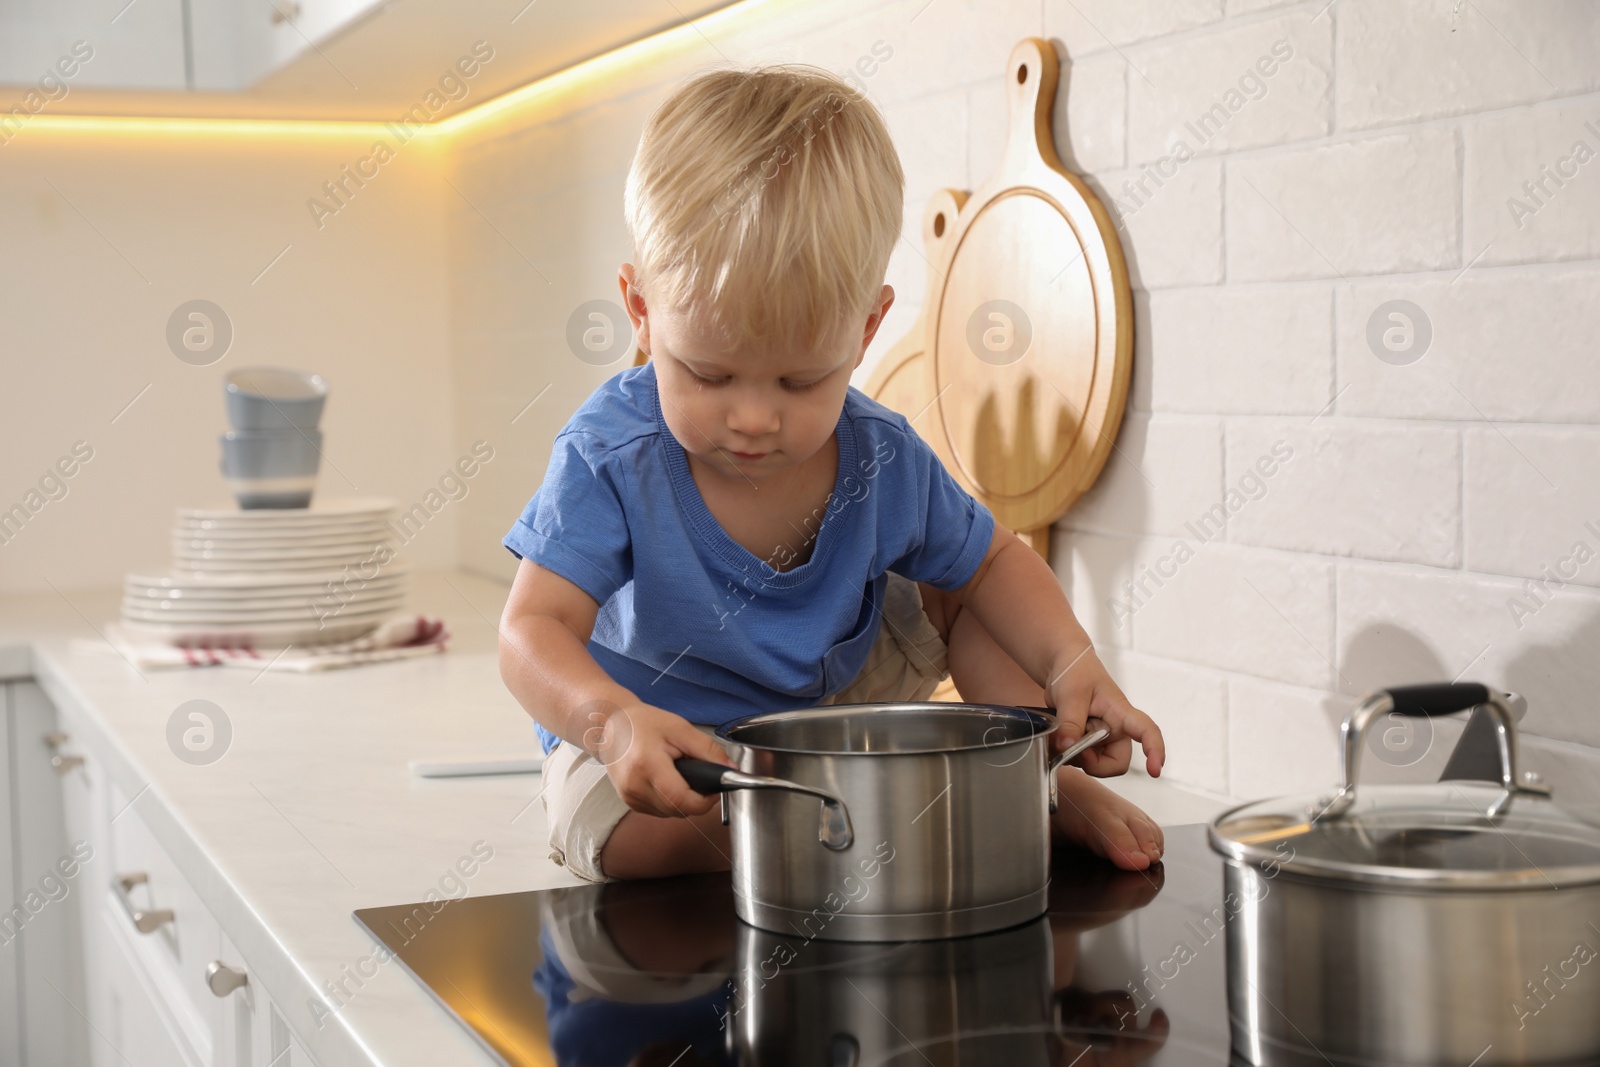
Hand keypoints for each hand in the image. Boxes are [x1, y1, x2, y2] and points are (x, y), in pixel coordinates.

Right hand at [589, 702, 735, 818]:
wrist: (611, 725)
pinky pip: (659, 811)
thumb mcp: (681, 729)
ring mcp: (629, 797)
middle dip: (695, 799)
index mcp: (648, 766)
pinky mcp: (629, 802)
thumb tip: (730, 770)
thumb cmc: (644, 723)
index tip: (714, 790)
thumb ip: (708, 750)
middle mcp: (635, 786)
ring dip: (682, 801)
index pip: (682, 801)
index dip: (705, 801)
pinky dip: (669, 801)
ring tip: (679, 774)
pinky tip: (667, 781)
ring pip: (670, 814)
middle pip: (679, 811)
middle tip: (698, 776)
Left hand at [1045, 647, 1164, 777]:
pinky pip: (1079, 759)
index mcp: (1121, 713)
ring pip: (1094, 764)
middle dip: (1093, 763)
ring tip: (1062, 730)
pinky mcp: (1085, 743)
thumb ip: (1070, 722)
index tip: (1155, 770)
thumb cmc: (1076, 671)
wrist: (1062, 666)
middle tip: (1070, 746)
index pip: (1146, 732)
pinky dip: (1066, 753)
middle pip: (1116, 763)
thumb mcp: (1071, 694)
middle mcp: (1115, 730)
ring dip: (1074, 755)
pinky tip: (1058, 736)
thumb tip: (1067, 747)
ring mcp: (1100, 739)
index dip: (1155, 751)